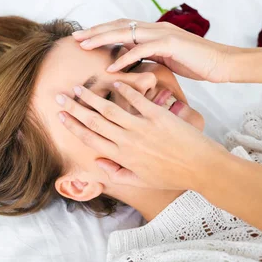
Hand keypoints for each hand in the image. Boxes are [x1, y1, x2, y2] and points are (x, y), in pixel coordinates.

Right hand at [57, 82, 229, 189]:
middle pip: (93, 122)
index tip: (60, 115)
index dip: (72, 126)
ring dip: (92, 97)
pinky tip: (115, 80)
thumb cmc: (172, 176)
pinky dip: (126, 89)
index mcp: (122, 157)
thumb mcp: (142, 181)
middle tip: (59, 96)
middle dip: (74, 108)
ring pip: (110, 109)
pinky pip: (137, 100)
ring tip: (79, 87)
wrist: (202, 168)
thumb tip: (98, 163)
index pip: (90, 138)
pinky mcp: (158, 117)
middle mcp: (127, 141)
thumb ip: (117, 173)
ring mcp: (142, 128)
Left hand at [72, 19, 241, 82]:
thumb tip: (128, 63)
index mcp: (153, 31)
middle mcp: (155, 28)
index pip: (121, 27)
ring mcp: (163, 33)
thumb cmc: (195, 64)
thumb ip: (147, 57)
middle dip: (95, 31)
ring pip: (126, 33)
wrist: (223, 64)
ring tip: (84, 47)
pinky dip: (125, 58)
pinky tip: (111, 68)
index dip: (101, 31)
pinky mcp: (171, 44)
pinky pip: (143, 49)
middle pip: (118, 25)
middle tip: (75, 38)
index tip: (82, 39)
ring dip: (103, 39)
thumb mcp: (165, 60)